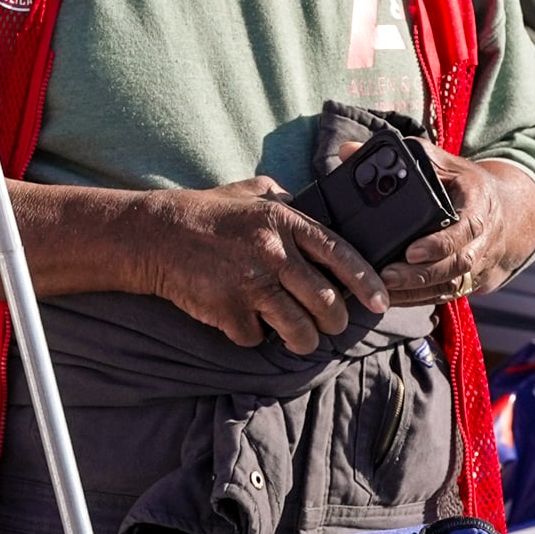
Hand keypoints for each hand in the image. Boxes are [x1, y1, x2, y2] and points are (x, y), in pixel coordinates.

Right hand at [128, 177, 388, 353]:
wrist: (154, 237)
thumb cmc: (202, 214)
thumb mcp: (246, 193)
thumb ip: (280, 198)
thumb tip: (305, 203)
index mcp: (283, 222)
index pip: (340, 255)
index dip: (366, 282)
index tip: (380, 301)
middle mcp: (273, 253)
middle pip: (326, 303)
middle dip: (334, 322)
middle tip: (330, 325)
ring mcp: (251, 285)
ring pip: (300, 331)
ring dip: (303, 340)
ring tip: (298, 337)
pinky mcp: (229, 312)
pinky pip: (257, 338)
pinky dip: (253, 336)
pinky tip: (244, 321)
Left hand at [377, 146, 534, 306]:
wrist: (511, 213)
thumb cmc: (466, 184)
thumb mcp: (444, 162)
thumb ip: (403, 156)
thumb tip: (348, 150)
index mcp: (480, 205)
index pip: (465, 228)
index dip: (440, 243)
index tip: (411, 251)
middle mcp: (484, 239)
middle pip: (457, 264)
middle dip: (421, 274)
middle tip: (386, 276)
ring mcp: (480, 263)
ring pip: (452, 285)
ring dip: (417, 292)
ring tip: (383, 290)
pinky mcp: (472, 281)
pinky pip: (448, 295)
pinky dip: (420, 300)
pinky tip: (393, 299)